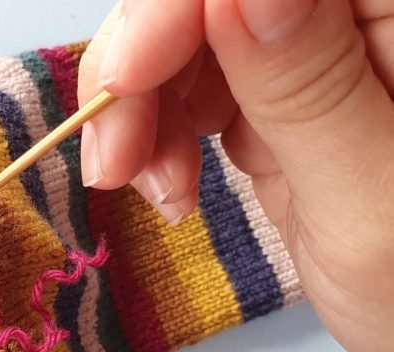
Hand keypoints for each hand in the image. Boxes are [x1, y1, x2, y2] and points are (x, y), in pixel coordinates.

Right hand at [78, 0, 393, 351]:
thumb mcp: (370, 200)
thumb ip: (308, 85)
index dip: (175, 9)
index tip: (127, 78)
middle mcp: (350, 22)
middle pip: (202, 2)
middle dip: (140, 71)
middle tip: (115, 162)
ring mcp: (309, 58)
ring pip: (181, 41)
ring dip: (140, 114)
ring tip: (158, 193)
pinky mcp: (276, 99)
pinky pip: (189, 89)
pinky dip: (157, 135)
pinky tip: (172, 187)